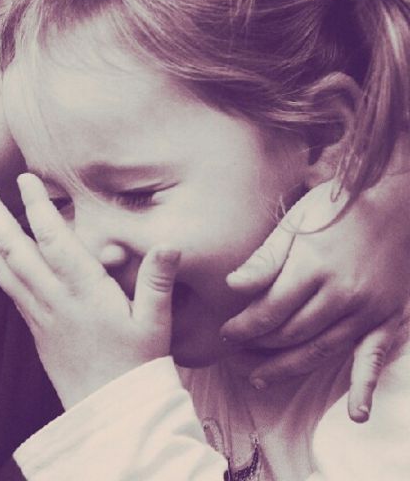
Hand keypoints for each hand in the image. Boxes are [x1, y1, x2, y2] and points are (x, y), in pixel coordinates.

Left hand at [0, 173, 179, 408]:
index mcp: (83, 292)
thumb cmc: (135, 365)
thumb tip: (169, 244)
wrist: (108, 413)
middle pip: (13, 249)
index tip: (24, 178)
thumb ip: (158, 281)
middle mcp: (53, 298)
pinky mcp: (34, 324)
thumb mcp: (155, 323)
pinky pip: (6, 286)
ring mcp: (39, 312)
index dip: (36, 206)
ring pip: (2, 267)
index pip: (53, 240)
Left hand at [220, 179, 409, 421]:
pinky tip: (356, 413)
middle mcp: (341, 293)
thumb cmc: (337, 208)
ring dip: (288, 367)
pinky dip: (365, 385)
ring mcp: (367, 309)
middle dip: (258, 346)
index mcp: (313, 266)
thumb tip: (231, 286)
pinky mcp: (388, 318)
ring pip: (321, 349)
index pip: (269, 309)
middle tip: (233, 354)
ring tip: (259, 376)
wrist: (396, 203)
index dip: (244, 326)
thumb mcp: (295, 222)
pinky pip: (374, 356)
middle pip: (291, 332)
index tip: (224, 333)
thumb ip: (265, 258)